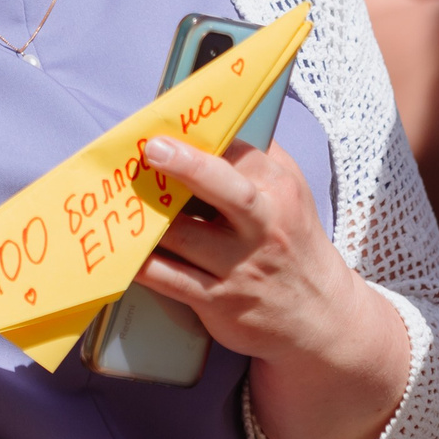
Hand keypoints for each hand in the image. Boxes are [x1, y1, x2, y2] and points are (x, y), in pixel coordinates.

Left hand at [136, 137, 373, 369]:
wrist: (319, 316)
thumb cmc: (292, 241)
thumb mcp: (291, 192)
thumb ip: (257, 157)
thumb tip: (212, 122)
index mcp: (279, 192)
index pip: (242, 156)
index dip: (203, 140)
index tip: (169, 126)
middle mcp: (263, 228)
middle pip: (227, 191)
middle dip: (189, 167)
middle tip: (153, 149)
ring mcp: (240, 267)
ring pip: (187, 237)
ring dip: (150, 217)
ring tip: (119, 196)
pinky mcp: (219, 301)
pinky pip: (172, 280)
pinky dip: (144, 264)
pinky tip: (123, 249)